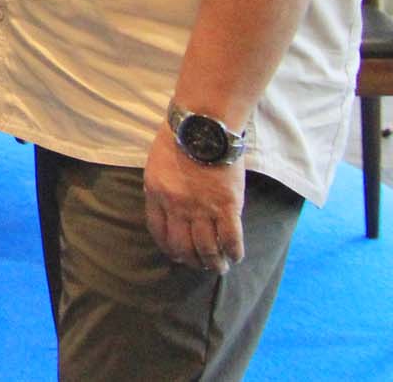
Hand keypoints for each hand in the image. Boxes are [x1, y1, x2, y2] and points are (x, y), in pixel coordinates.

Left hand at [143, 124, 244, 274]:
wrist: (204, 126)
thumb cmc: (179, 138)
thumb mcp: (157, 164)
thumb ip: (161, 188)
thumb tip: (168, 209)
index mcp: (156, 194)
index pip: (159, 231)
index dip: (168, 247)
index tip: (175, 254)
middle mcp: (177, 206)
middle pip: (182, 245)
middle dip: (190, 260)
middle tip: (199, 264)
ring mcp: (203, 208)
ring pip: (207, 248)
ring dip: (213, 262)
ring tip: (219, 267)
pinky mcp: (228, 206)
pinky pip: (231, 238)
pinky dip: (234, 251)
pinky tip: (235, 256)